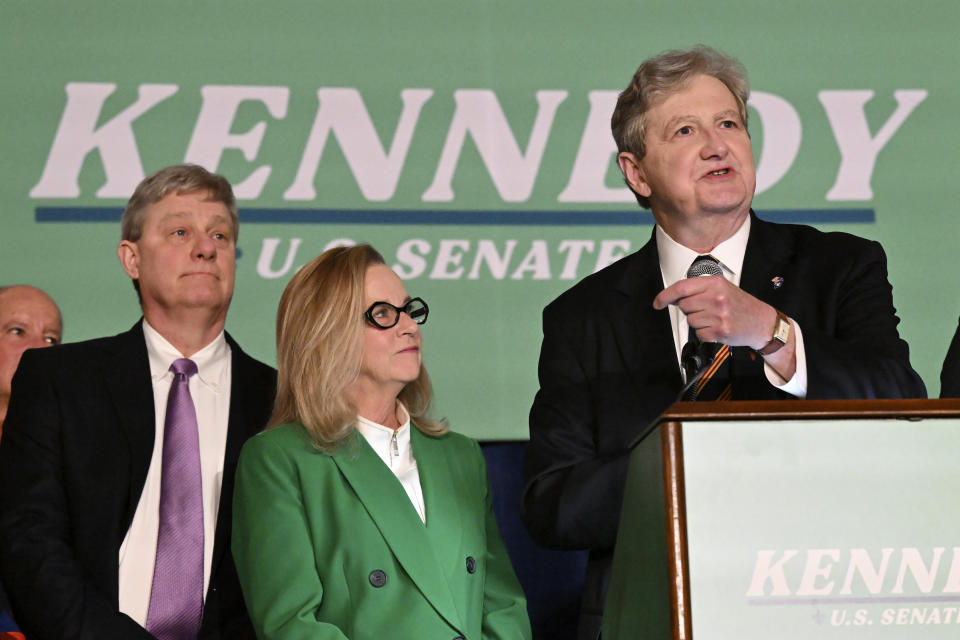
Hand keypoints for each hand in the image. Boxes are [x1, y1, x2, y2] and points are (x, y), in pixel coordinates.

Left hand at [653, 275, 775, 349]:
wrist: (761, 322)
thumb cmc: (740, 305)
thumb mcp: (722, 288)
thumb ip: (699, 290)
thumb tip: (674, 297)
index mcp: (715, 283)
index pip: (681, 288)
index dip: (665, 296)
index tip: (658, 302)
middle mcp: (716, 297)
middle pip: (684, 306)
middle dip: (690, 310)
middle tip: (705, 310)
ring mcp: (718, 315)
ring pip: (690, 321)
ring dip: (698, 322)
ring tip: (714, 318)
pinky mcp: (719, 331)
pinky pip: (699, 333)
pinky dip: (705, 333)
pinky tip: (717, 328)